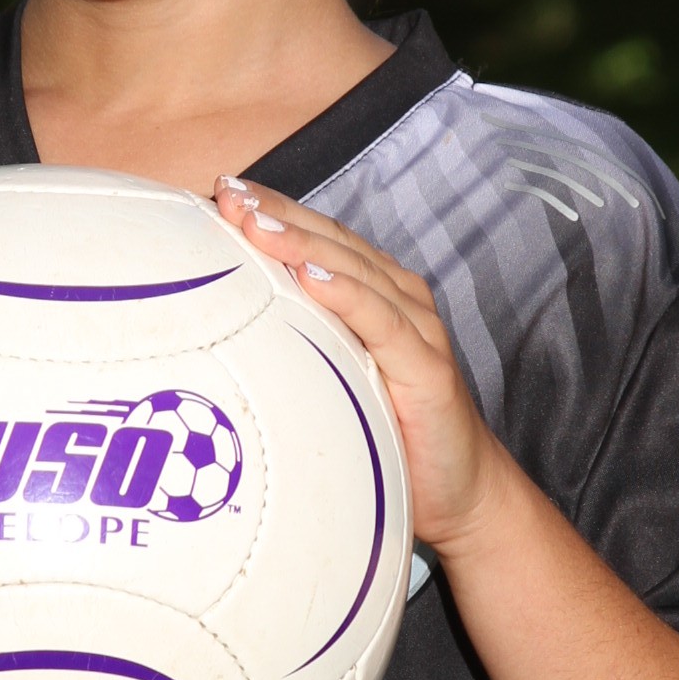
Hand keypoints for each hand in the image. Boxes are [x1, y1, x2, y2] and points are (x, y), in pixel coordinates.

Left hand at [213, 176, 504, 557]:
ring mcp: (416, 330)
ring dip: (302, 243)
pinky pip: (382, 324)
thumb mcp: (332, 379)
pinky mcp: (428, 369)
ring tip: (256, 222)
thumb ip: (296, 347)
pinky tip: (311, 277)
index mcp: (372, 294)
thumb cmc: (389, 432)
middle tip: (229, 194)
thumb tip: (220, 337)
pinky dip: (347, 296)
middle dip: (277, 214)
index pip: (317, 238)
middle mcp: (397, 299)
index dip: (273, 209)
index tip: (222, 190)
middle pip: (331, 243)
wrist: (458, 489)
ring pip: (353, 272)